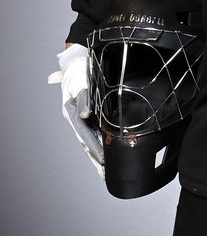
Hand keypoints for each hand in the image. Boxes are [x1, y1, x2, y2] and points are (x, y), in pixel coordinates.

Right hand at [48, 43, 104, 177]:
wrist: (77, 61)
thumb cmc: (78, 71)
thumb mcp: (80, 82)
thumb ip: (83, 98)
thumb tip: (83, 114)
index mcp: (71, 112)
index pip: (84, 134)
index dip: (94, 147)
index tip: (102, 159)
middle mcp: (77, 118)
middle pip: (87, 142)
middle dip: (96, 159)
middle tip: (105, 174)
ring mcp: (83, 119)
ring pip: (90, 141)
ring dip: (98, 156)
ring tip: (105, 171)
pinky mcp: (90, 116)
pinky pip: (95, 133)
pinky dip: (100, 144)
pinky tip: (107, 154)